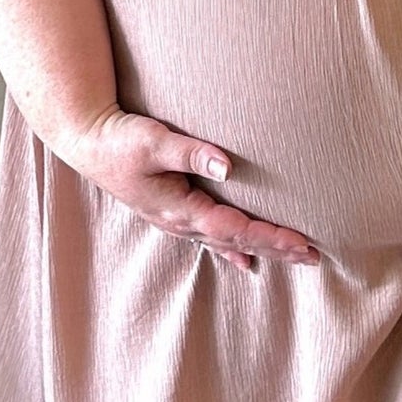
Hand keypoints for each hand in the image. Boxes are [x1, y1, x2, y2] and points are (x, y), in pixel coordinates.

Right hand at [50, 106, 320, 271]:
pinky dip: (234, 250)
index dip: (270, 236)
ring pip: (228, 243)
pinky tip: (248, 261)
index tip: (301, 242)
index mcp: (180, 209)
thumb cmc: (119, 140)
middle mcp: (181, 223)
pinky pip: (211, 239)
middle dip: (276, 249)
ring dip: (263, 250)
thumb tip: (227, 164)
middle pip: (238, 241)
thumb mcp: (152, 140)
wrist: (88, 143)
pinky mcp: (174, 213)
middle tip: (313, 257)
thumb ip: (190, 152)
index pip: (235, 228)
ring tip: (295, 258)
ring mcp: (177, 222)